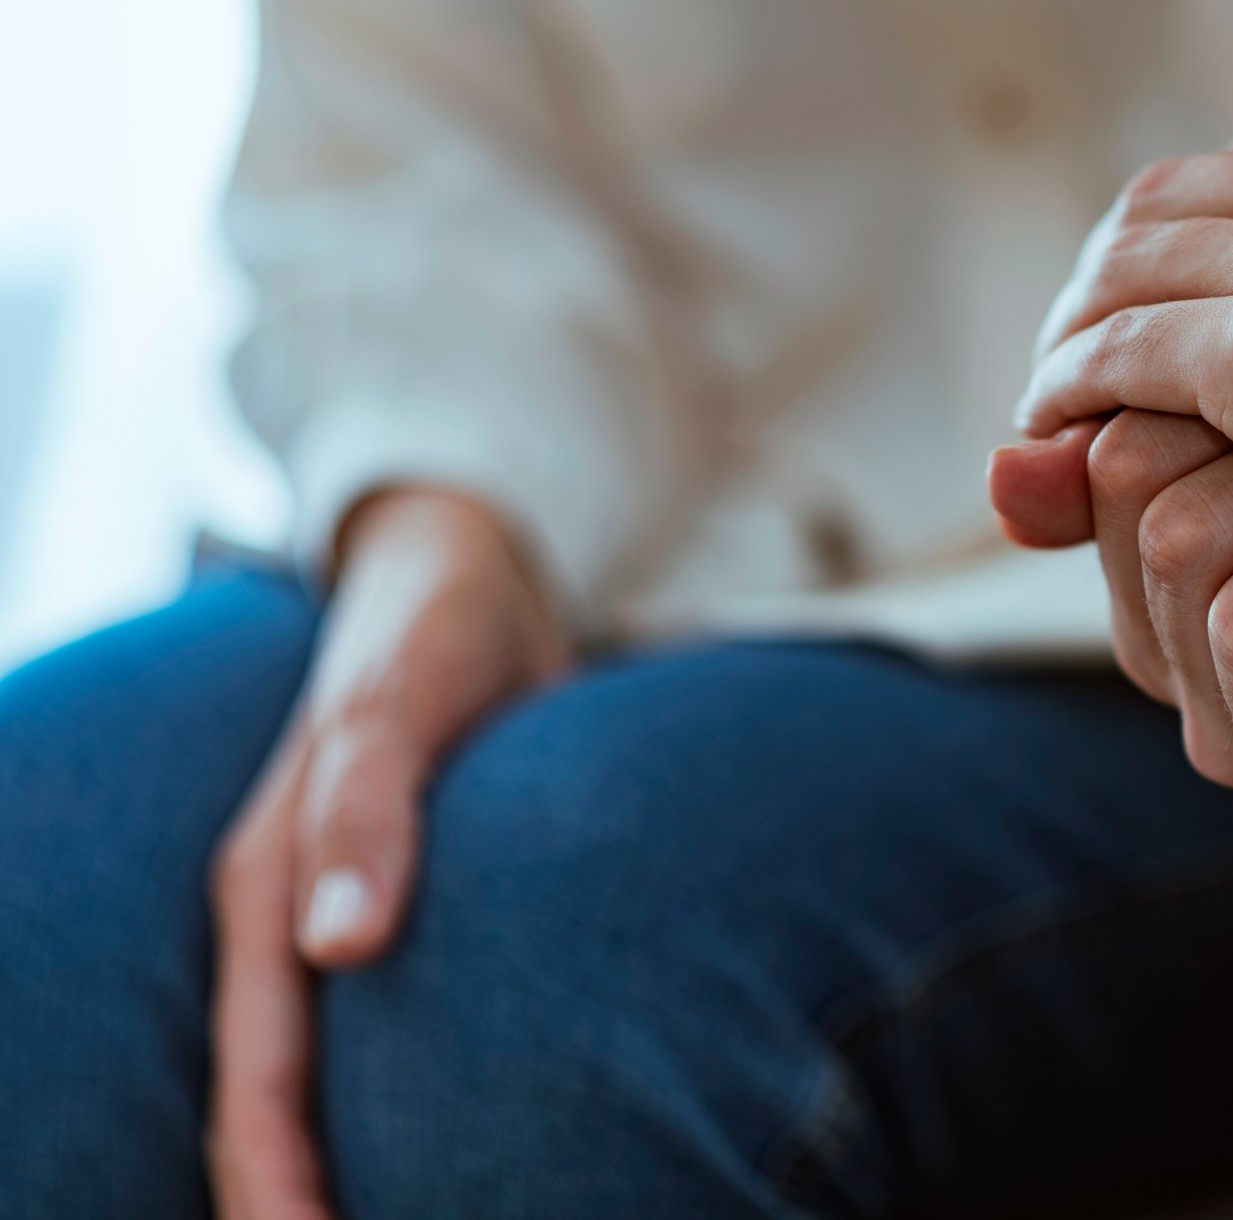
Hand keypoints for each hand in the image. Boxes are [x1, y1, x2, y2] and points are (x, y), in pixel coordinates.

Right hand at [206, 489, 565, 1217]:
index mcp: (260, 894)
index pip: (258, 1091)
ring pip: (323, 1095)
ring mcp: (334, 929)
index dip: (281, 1196)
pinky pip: (380, 1045)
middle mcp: (284, 928)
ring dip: (349, 1182)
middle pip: (274, 1119)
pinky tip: (464, 1167)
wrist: (467, 583)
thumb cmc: (428, 639)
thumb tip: (333, 946)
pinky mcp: (397, 916)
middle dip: (306, 1210)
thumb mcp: (397, 704)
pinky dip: (401, 1118)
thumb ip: (365, 809)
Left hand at [1017, 111, 1232, 692]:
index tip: (1178, 301)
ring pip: (1130, 270)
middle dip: (1117, 271)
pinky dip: (1068, 391)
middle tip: (1080, 349)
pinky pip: (1118, 356)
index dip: (1204, 233)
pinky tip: (1054, 441)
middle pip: (1178, 199)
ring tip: (1052, 403)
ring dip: (1073, 332)